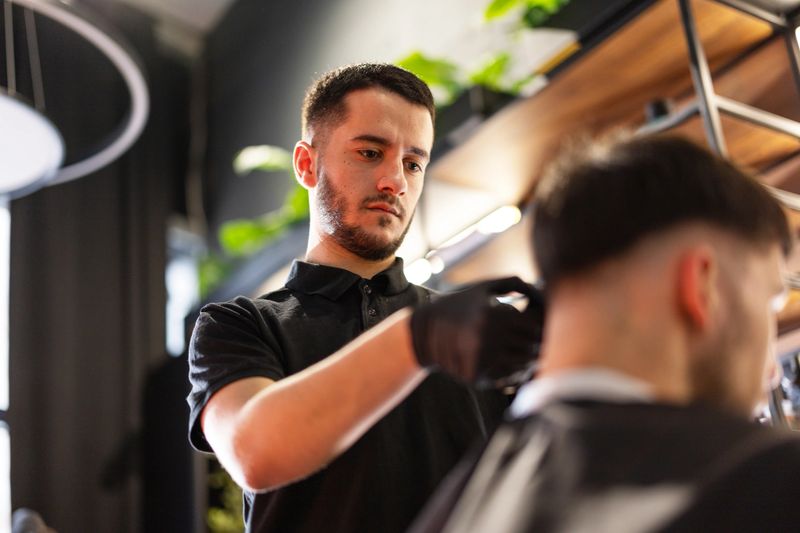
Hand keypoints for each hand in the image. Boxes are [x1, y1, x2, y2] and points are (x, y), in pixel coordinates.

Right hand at [410, 276, 543, 388]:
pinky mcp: (475, 375)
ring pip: (522, 366)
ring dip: (528, 362)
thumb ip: (513, 283)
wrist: (423, 332)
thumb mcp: (482, 287)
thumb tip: (541, 292)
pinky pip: (506, 378)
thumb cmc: (457, 304)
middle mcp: (487, 338)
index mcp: (492, 314)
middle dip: (538, 347)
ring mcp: (480, 358)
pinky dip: (513, 374)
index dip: (542, 329)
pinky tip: (510, 366)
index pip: (535, 328)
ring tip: (527, 357)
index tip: (539, 329)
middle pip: (531, 348)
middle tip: (538, 347)